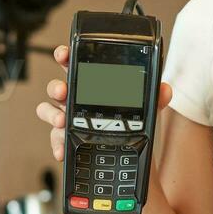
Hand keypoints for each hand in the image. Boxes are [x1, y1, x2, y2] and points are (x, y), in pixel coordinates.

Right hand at [35, 44, 172, 161]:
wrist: (130, 159)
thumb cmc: (132, 127)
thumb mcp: (146, 110)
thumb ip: (155, 98)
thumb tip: (164, 89)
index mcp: (93, 85)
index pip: (76, 65)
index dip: (66, 56)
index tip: (65, 54)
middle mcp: (78, 100)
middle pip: (57, 86)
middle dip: (56, 86)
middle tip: (63, 90)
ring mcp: (69, 119)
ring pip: (48, 110)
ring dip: (51, 113)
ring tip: (62, 121)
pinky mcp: (67, 139)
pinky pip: (54, 138)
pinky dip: (56, 143)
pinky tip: (64, 148)